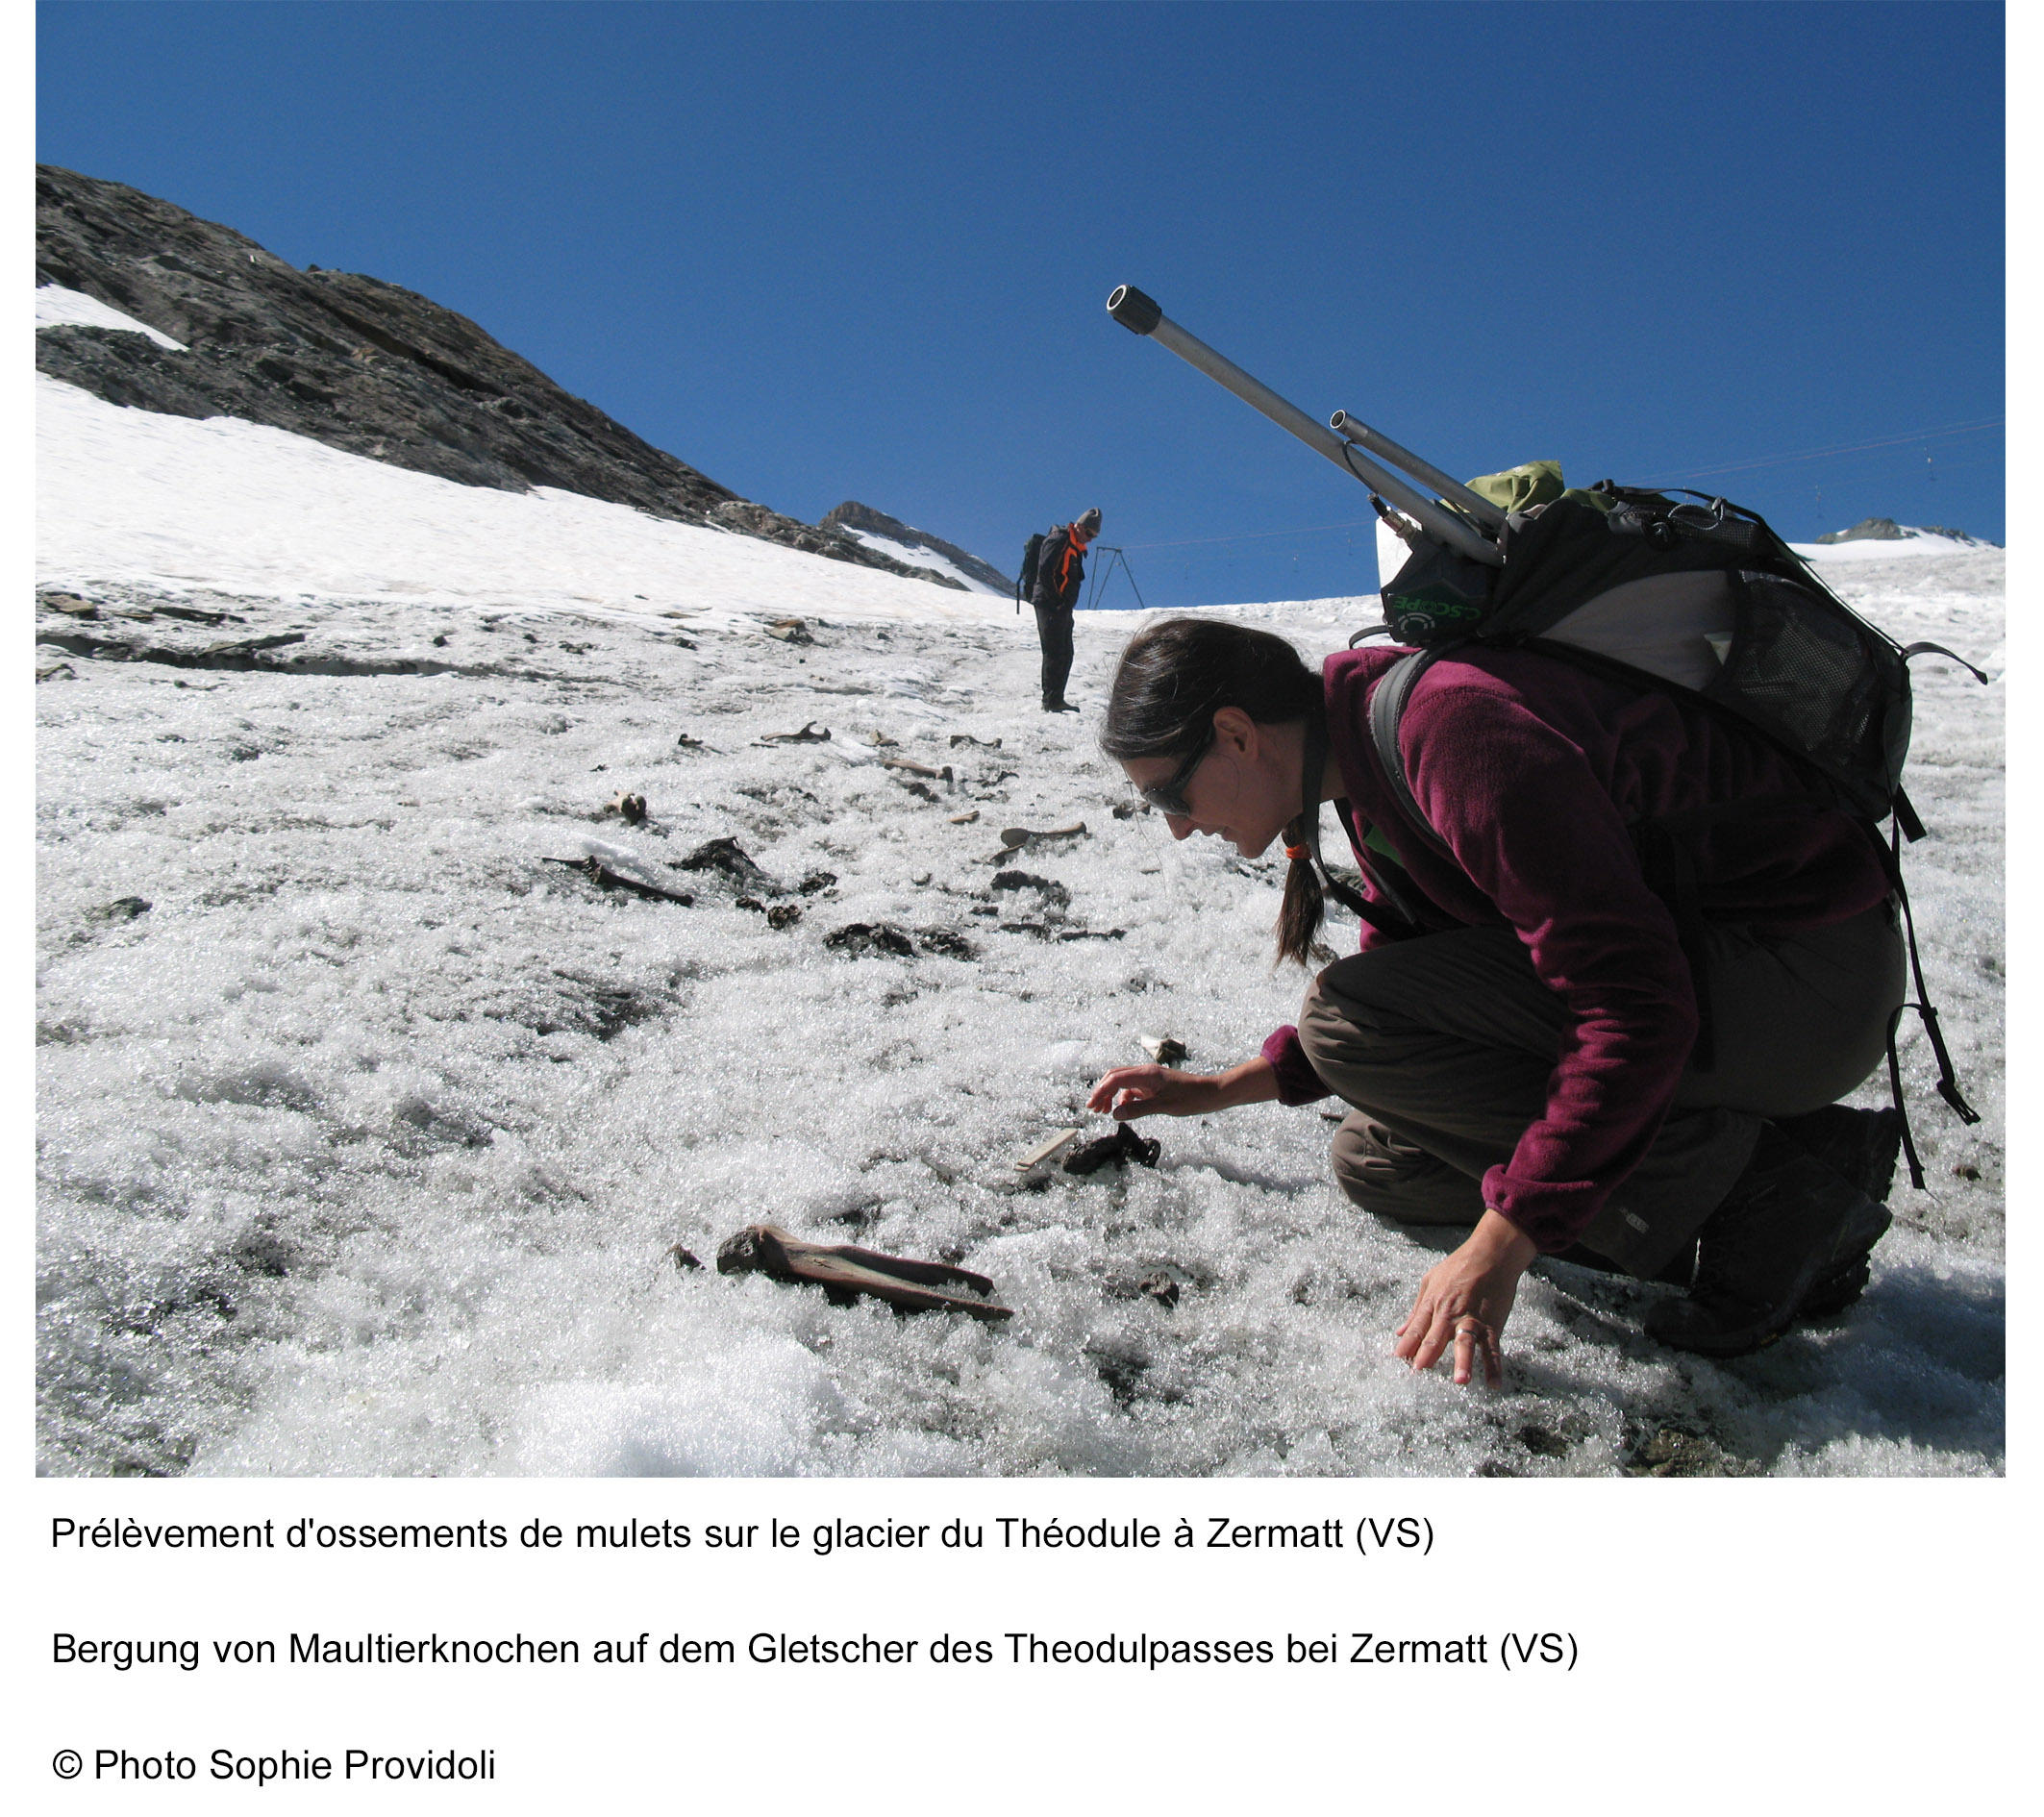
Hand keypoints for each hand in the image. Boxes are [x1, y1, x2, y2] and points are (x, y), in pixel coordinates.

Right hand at [1086, 1055, 1280, 1120]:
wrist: (1213, 1093)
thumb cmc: (1191, 1098)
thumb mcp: (1164, 1106)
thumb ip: (1138, 1110)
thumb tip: (1115, 1114)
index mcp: (1146, 1074)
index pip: (1115, 1079)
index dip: (1100, 1091)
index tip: (1092, 1106)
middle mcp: (1146, 1072)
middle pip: (1115, 1077)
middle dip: (1102, 1091)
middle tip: (1093, 1109)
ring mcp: (1150, 1079)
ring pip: (1123, 1083)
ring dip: (1112, 1095)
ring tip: (1105, 1111)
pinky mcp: (1155, 1085)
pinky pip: (1134, 1089)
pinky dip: (1125, 1098)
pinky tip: (1125, 1109)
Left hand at [1393, 1210, 1538, 1387]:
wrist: (1491, 1254)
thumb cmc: (1459, 1266)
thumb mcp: (1430, 1281)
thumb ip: (1416, 1309)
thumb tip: (1400, 1332)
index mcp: (1433, 1303)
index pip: (1416, 1329)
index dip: (1407, 1346)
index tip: (1398, 1362)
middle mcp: (1450, 1314)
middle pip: (1436, 1338)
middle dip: (1426, 1357)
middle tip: (1418, 1375)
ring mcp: (1472, 1319)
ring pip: (1466, 1343)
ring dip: (1463, 1362)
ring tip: (1460, 1381)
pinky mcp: (1492, 1323)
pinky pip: (1493, 1347)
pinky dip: (1494, 1366)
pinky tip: (1493, 1384)